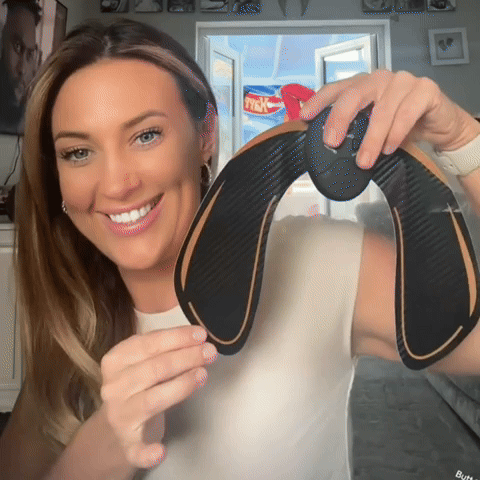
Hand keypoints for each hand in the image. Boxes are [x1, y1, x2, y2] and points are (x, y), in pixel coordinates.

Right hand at [100, 325, 216, 468]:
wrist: (121, 421)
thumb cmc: (141, 382)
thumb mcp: (144, 359)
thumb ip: (166, 347)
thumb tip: (198, 338)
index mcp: (115, 360)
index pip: (148, 343)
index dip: (177, 337)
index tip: (201, 334)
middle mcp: (113, 387)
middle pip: (154, 369)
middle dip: (186, 358)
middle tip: (210, 352)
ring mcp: (119, 415)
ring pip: (152, 399)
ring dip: (181, 386)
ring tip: (203, 375)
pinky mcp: (127, 442)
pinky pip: (136, 449)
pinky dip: (148, 452)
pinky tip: (161, 451)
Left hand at [299, 69, 479, 168]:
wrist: (439, 126)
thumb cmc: (399, 127)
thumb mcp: (371, 130)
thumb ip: (352, 132)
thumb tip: (327, 149)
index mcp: (362, 86)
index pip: (336, 88)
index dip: (319, 101)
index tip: (304, 117)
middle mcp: (380, 79)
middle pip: (355, 94)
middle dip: (340, 118)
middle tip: (332, 142)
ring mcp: (403, 81)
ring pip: (382, 109)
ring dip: (372, 138)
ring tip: (364, 161)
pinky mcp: (426, 89)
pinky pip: (407, 112)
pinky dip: (396, 133)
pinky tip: (390, 149)